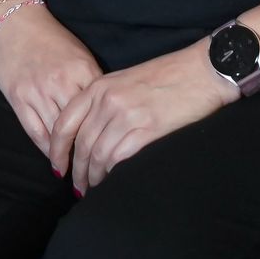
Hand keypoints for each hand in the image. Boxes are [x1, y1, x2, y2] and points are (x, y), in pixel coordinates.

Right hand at [0, 6, 101, 164]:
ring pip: (57, 132)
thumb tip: (106, 113)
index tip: (111, 151)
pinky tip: (54, 160)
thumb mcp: (80, 55)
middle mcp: (62, 81)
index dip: (105, 133)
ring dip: (66, 156)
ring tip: (75, 173)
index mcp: (83, 69)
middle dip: (87, 150)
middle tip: (94, 170)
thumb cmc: (52, 41)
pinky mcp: (19, 97)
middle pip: (79, 125)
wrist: (17, 23)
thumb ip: (92, 82)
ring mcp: (38, 91)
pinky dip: (46, 149)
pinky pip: (35, 131)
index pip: (99, 110)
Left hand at [50, 44, 231, 194]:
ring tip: (94, 189)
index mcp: (100, 86)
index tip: (58, 168)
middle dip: (76, 170)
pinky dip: (111, 174)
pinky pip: (118, 158)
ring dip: (92, 177)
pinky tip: (112, 181)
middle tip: (78, 187)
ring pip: (97, 155)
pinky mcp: (147, 129)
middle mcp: (108, 100)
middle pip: (80, 144)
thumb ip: (105, 101)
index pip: (64, 122)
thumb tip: (91, 134)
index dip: (56, 150)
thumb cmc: (169, 75)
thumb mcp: (126, 80)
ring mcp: (127, 115)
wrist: (203, 70)